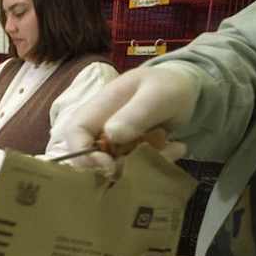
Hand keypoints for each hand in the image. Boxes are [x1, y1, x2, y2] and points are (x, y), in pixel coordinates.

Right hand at [64, 66, 199, 176]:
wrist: (181, 89)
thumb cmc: (165, 86)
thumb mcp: (158, 95)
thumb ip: (136, 113)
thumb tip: (111, 136)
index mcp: (98, 107)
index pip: (74, 133)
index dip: (84, 154)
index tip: (110, 166)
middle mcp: (98, 127)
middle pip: (90, 159)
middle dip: (122, 167)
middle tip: (154, 155)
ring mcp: (111, 143)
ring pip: (114, 168)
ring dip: (145, 165)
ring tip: (175, 147)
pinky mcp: (125, 153)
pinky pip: (131, 169)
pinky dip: (153, 165)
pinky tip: (175, 148)